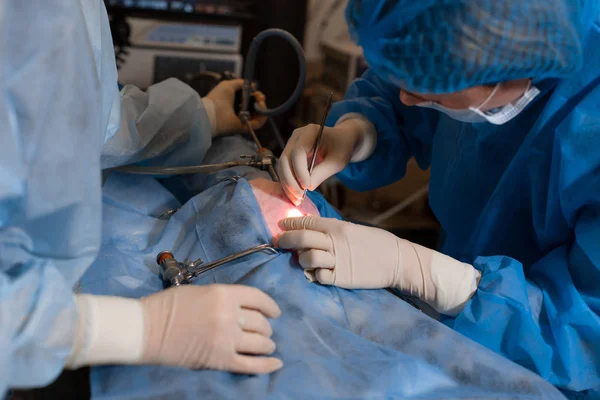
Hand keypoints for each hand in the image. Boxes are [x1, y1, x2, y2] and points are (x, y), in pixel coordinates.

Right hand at [140, 284, 282, 373]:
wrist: (146, 328)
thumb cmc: (168, 306)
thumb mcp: (201, 291)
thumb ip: (224, 298)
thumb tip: (243, 309)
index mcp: (224, 294)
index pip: (258, 299)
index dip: (270, 306)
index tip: (274, 312)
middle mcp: (230, 316)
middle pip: (261, 322)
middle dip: (266, 327)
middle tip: (264, 331)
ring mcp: (226, 339)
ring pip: (260, 343)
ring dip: (267, 344)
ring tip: (267, 345)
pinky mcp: (220, 360)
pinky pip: (251, 365)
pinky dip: (267, 365)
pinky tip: (276, 363)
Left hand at [206, 80, 266, 135]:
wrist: (213, 113)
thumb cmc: (218, 99)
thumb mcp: (228, 85)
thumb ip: (240, 83)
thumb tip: (253, 85)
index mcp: (234, 103)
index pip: (248, 99)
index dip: (254, 94)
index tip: (256, 91)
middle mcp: (239, 112)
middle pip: (254, 106)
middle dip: (259, 100)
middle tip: (260, 97)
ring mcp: (242, 121)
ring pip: (258, 115)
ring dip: (262, 107)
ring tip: (261, 101)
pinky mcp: (245, 128)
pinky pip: (258, 123)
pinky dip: (263, 117)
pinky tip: (262, 108)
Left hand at [277, 216, 480, 314]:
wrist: (397, 260)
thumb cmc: (376, 243)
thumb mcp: (353, 229)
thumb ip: (333, 229)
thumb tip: (312, 229)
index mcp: (338, 227)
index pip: (308, 222)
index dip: (291, 223)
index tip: (281, 224)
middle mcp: (335, 242)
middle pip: (302, 239)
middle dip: (286, 240)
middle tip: (280, 242)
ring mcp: (337, 261)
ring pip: (306, 258)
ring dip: (300, 259)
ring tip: (303, 259)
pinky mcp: (341, 278)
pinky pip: (318, 276)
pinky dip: (313, 274)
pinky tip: (315, 272)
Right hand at [278, 120, 362, 205]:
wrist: (341, 140)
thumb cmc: (341, 147)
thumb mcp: (338, 160)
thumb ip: (323, 172)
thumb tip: (308, 187)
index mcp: (309, 132)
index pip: (298, 152)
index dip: (300, 171)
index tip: (306, 187)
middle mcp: (296, 137)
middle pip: (285, 160)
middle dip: (290, 180)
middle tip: (299, 197)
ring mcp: (291, 145)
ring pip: (282, 167)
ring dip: (287, 185)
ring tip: (297, 200)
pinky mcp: (290, 155)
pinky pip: (285, 171)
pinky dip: (288, 184)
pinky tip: (295, 196)